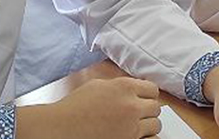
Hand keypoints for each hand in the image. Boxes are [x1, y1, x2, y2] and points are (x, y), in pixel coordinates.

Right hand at [18, 77, 160, 138]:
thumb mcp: (98, 85)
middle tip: (139, 112)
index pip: (153, 89)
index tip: (145, 98)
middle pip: (156, 107)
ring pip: (156, 125)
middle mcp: (131, 106)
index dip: (148, 94)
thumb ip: (119, 86)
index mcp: (124, 87)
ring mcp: (131, 127)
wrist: (62, 127)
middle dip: (148, 109)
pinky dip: (146, 138)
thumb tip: (132, 89)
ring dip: (148, 124)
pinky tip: (137, 135)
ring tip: (136, 125)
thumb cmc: (75, 107)